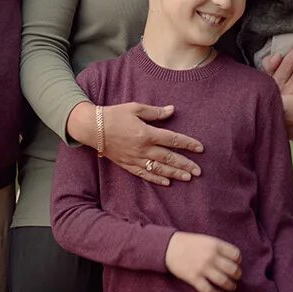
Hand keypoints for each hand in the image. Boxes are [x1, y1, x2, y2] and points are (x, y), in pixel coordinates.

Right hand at [68, 101, 203, 185]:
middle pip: (169, 158)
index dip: (188, 144)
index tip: (200, 148)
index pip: (172, 139)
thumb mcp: (135, 108)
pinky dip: (156, 179)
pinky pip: (144, 174)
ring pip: (159, 169)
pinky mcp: (127, 165)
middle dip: (185, 164)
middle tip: (199, 171)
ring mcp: (135, 158)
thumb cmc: (114, 115)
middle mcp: (143, 148)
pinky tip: (167, 183)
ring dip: (175, 174)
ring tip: (188, 178)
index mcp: (146, 133)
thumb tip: (172, 110)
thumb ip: (155, 112)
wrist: (92, 128)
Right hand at [165, 232, 241, 291]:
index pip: (235, 254)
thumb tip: (233, 260)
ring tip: (231, 286)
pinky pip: (209, 290)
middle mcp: (211, 256)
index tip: (236, 263)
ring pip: (224, 281)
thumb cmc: (189, 243)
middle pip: (232, 269)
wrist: (169, 247)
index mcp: (215, 244)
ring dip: (230, 286)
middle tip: (236, 277)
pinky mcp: (194, 278)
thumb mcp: (206, 239)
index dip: (238, 260)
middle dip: (237, 275)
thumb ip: (219, 248)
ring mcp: (203, 268)